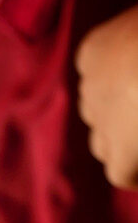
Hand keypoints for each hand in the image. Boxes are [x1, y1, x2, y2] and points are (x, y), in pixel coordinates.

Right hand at [75, 2, 137, 189]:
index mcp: (124, 147)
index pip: (119, 173)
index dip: (137, 171)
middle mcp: (98, 117)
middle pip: (101, 145)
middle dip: (123, 145)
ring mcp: (90, 81)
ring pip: (92, 108)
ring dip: (111, 110)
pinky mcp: (90, 49)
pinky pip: (92, 72)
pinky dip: (105, 75)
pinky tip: (130, 66)